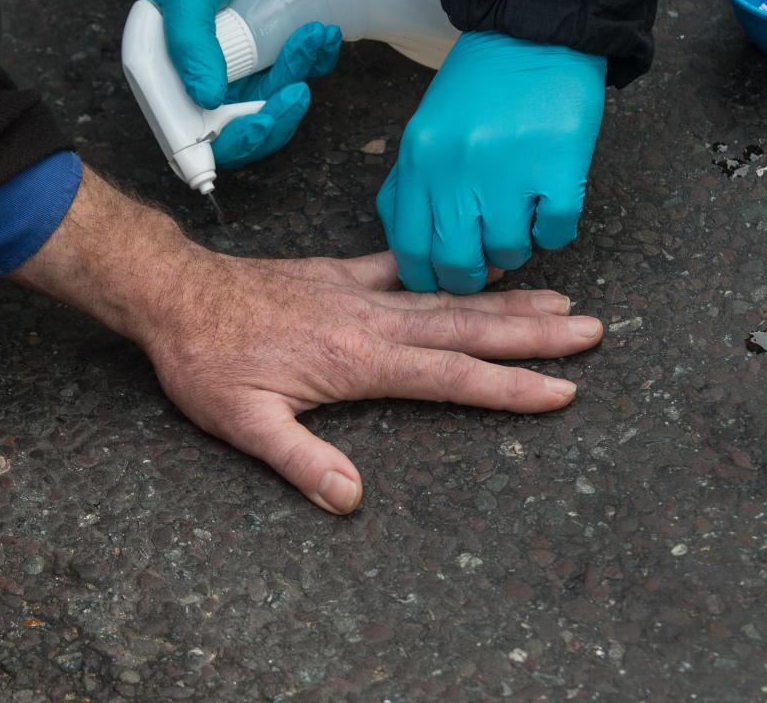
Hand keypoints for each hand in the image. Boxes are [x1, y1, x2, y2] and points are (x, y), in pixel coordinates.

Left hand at [10, 168, 602, 514]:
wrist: (175, 293)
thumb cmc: (207, 360)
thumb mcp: (242, 422)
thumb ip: (299, 460)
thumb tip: (348, 498)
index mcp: (358, 362)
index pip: (450, 376)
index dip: (508, 386)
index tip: (561, 389)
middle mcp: (372, 322)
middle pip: (468, 329)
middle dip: (533, 334)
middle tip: (590, 331)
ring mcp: (360, 294)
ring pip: (448, 298)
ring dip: (508, 301)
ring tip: (560, 300)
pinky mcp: (340, 275)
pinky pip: (405, 268)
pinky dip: (446, 270)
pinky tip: (476, 269)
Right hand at [143, 0, 339, 167]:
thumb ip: (191, 44)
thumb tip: (207, 99)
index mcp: (167, 73)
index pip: (191, 134)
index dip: (224, 145)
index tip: (257, 130)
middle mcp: (201, 78)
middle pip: (240, 129)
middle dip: (274, 116)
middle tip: (296, 91)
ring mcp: (238, 67)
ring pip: (273, 104)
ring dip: (299, 77)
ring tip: (314, 37)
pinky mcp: (268, 51)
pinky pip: (294, 74)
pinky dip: (312, 61)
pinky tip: (321, 34)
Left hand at [376, 30, 606, 293]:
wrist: (532, 33)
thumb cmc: (478, 87)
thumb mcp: (425, 131)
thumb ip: (410, 186)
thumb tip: (409, 249)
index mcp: (421, 161)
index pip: (411, 249)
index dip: (426, 278)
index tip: (440, 282)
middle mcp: (459, 170)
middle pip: (459, 263)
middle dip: (472, 276)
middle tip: (484, 266)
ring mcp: (511, 171)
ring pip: (510, 252)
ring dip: (515, 248)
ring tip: (518, 220)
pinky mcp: (560, 169)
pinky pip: (555, 233)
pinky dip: (552, 230)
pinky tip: (547, 205)